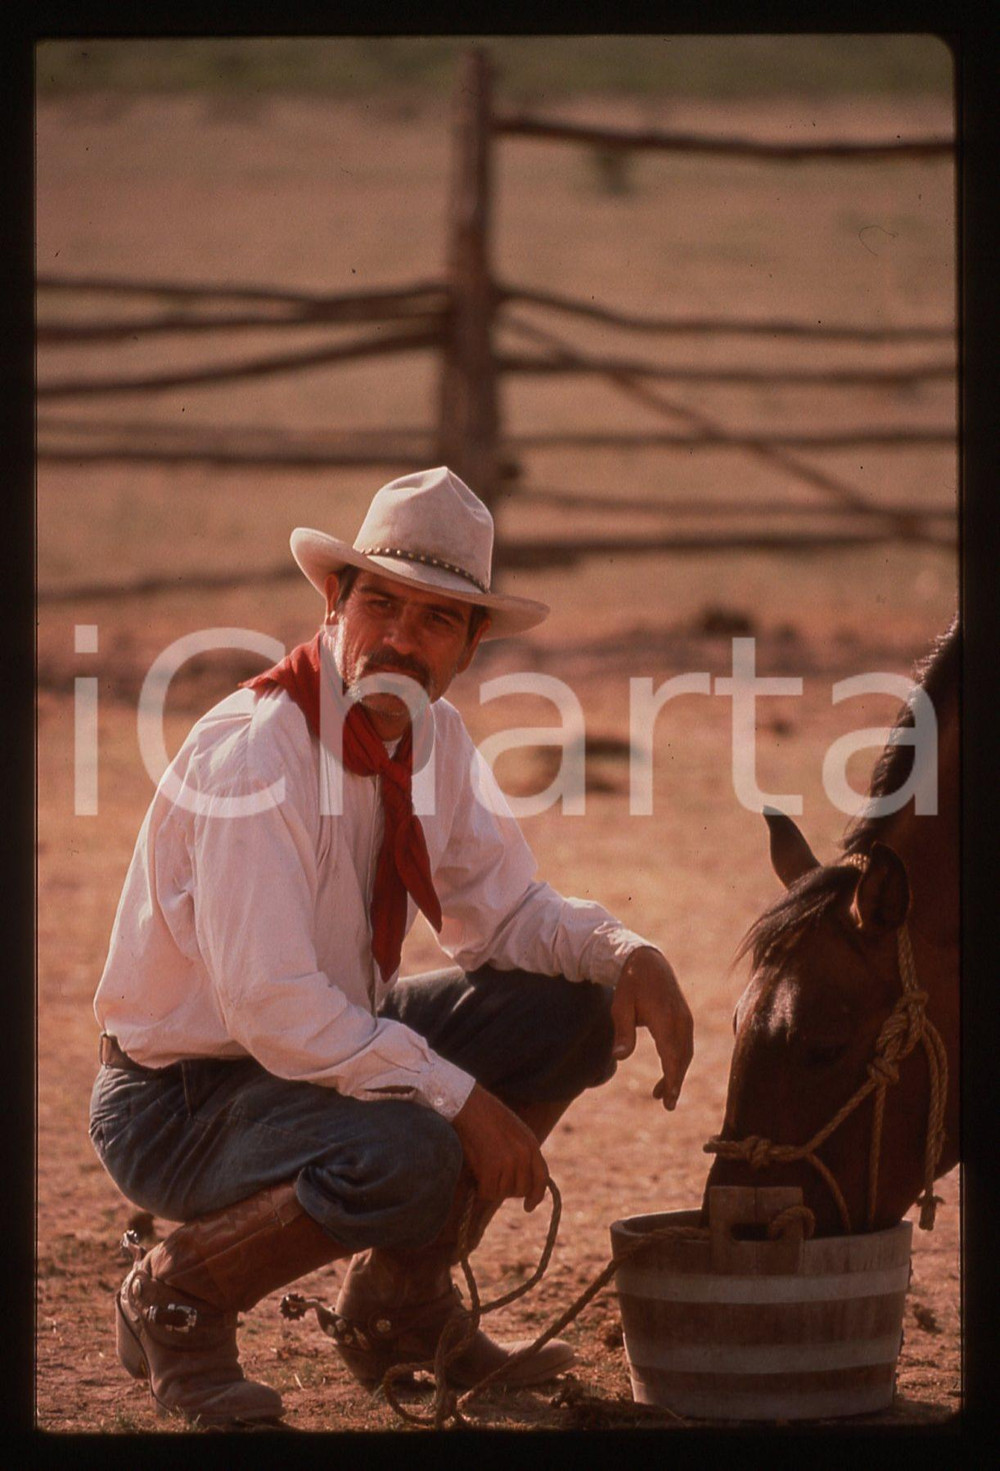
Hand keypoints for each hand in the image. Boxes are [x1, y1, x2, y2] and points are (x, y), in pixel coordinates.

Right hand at [450, 1083, 548, 1211]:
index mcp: (531, 1143)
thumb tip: (519, 1179)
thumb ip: (520, 1151)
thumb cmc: (484, 1115)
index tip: (529, 1206)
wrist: (468, 1104)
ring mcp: (509, 1161)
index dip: (536, 1195)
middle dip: (507, 1190)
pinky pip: (488, 1192)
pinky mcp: (492, 1167)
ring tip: (481, 1169)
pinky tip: (476, 1176)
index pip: (542, 1178)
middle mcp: (524, 1154)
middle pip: (521, 1189)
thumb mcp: (513, 1130)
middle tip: (493, 1180)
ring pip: (503, 1193)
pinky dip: (481, 1189)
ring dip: (491, 1187)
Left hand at [610, 947, 693, 1109]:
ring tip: (661, 1095)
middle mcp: (680, 1020)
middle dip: (675, 1082)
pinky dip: (678, 1062)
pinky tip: (667, 1073)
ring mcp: (685, 1019)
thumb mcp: (620, 1005)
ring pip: (685, 1054)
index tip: (669, 1098)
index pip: (671, 1054)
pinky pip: (684, 1046)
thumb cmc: (630, 984)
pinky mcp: (685, 1020)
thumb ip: (622, 1031)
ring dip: (676, 1074)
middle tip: (666, 1104)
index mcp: (665, 1017)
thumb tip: (618, 1057)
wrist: (648, 962)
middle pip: (682, 1058)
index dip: (672, 1078)